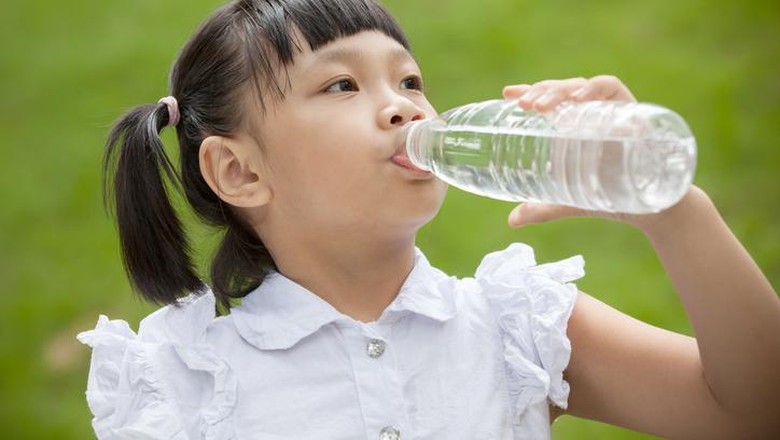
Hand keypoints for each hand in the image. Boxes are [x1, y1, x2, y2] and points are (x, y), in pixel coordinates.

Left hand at [501, 75, 647, 227]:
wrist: (653, 209)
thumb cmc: (612, 197)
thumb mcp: (569, 202)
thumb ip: (542, 208)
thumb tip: (512, 221)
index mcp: (572, 128)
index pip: (549, 101)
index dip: (529, 92)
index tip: (507, 95)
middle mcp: (590, 114)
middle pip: (562, 90)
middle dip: (541, 91)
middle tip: (523, 105)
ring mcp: (611, 111)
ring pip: (582, 86)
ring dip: (560, 90)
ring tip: (541, 105)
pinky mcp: (633, 111)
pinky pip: (613, 89)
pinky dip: (595, 88)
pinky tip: (579, 97)